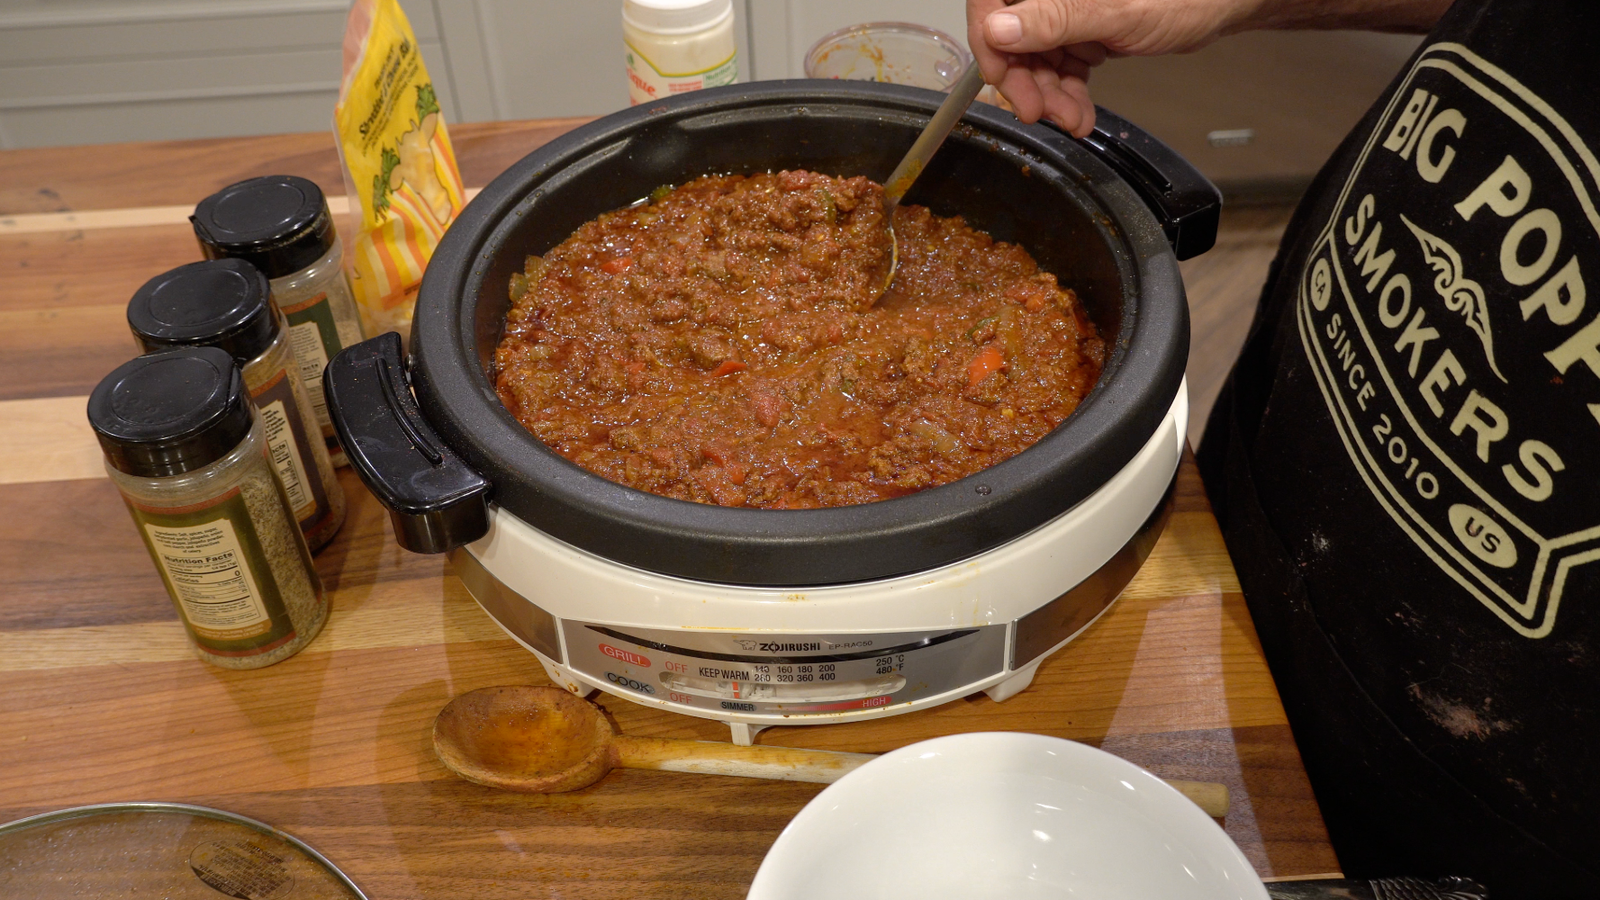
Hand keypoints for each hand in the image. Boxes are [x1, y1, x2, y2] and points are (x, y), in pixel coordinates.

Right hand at [967, 0, 1450, 136]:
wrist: (1224, 4)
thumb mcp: (1114, 13)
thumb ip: (1054, 20)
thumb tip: (1000, 29)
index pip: (992, 2)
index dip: (990, 43)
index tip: (1000, 78)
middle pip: (1010, 34)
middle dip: (1024, 80)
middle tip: (1039, 112)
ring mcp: (1066, 9)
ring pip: (1033, 56)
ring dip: (1047, 95)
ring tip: (1070, 121)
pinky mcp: (1083, 29)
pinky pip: (1058, 65)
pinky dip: (1065, 94)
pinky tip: (1078, 115)